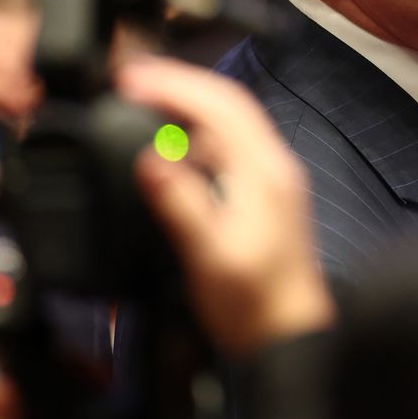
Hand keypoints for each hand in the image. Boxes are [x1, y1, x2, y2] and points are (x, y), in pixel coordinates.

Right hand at [117, 55, 333, 354]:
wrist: (288, 341)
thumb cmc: (254, 306)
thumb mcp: (210, 255)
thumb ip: (180, 204)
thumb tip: (149, 159)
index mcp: (265, 172)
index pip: (222, 105)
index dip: (176, 84)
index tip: (130, 78)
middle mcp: (273, 168)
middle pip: (227, 105)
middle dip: (178, 85)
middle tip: (129, 80)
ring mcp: (269, 181)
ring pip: (227, 125)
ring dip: (186, 108)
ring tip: (141, 103)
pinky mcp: (261, 199)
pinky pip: (226, 149)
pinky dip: (194, 137)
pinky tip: (169, 149)